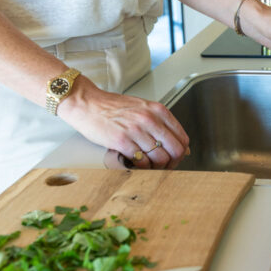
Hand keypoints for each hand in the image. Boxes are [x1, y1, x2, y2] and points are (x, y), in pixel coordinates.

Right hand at [58, 76, 189, 168]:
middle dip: (173, 163)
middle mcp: (150, 119)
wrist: (87, 103)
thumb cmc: (113, 107)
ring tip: (149, 166)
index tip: (175, 158)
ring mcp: (136, 130)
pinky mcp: (121, 141)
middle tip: (165, 167)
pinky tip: (137, 163)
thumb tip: (182, 146)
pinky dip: (142, 167)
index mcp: (158, 111)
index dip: (182, 153)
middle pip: (176, 150)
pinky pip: (141, 162)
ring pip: (160, 158)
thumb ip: (162, 124)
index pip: (182, 138)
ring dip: (156, 167)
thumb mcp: (144, 108)